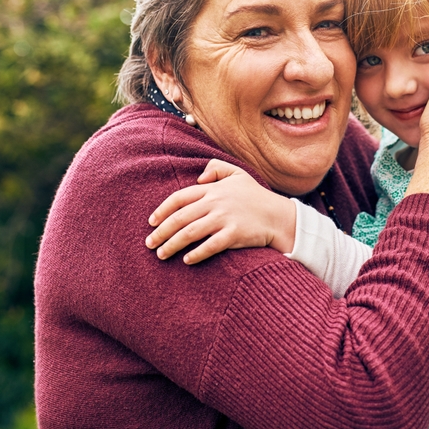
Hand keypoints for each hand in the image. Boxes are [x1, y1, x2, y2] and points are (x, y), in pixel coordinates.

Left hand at [146, 159, 296, 263]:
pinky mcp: (234, 234)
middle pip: (180, 218)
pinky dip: (196, 253)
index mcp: (213, 189)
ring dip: (172, 245)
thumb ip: (217, 167)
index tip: (151, 222)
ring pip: (190, 233)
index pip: (179, 198)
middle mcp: (215, 203)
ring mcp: (224, 219)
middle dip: (161, 232)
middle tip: (149, 244)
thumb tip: (198, 177)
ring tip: (161, 255)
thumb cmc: (256, 196)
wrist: (279, 216)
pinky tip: (187, 260)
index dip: (162, 210)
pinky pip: (210, 246)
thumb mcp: (238, 174)